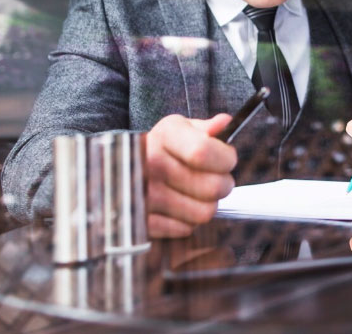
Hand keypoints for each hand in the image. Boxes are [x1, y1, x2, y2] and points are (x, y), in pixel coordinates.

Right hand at [146, 114, 236, 237]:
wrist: (124, 169)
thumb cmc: (165, 148)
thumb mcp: (184, 130)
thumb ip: (208, 128)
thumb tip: (224, 122)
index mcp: (164, 135)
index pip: (203, 152)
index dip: (225, 159)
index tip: (227, 161)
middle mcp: (149, 163)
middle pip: (212, 187)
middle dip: (222, 185)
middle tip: (214, 180)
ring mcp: (141, 194)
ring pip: (203, 212)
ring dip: (206, 205)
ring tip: (195, 193)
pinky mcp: (140, 221)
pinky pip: (184, 229)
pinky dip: (187, 221)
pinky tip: (178, 207)